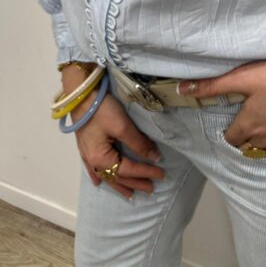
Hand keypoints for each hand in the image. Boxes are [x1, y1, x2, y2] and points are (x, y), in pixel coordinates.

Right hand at [62, 69, 166, 199]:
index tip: (161, 174)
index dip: (145, 172)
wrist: (81, 95)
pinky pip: (92, 169)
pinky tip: (99, 183)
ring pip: (106, 175)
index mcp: (102, 158)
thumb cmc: (101, 110)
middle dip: (135, 182)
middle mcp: (93, 161)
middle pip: (117, 176)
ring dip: (119, 184)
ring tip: (130, 194)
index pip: (128, 169)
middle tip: (151, 189)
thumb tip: (154, 157)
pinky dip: (98, 177)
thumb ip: (138, 143)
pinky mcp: (85, 146)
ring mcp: (87, 154)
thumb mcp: (123, 126)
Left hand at [176, 56, 265, 154]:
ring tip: (263, 121)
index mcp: (248, 126)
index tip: (231, 116)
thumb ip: (213, 85)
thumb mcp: (245, 78)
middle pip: (246, 145)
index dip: (229, 127)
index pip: (230, 137)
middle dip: (243, 135)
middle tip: (247, 117)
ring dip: (260, 139)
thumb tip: (183, 89)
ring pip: (264, 148)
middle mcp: (264, 139)